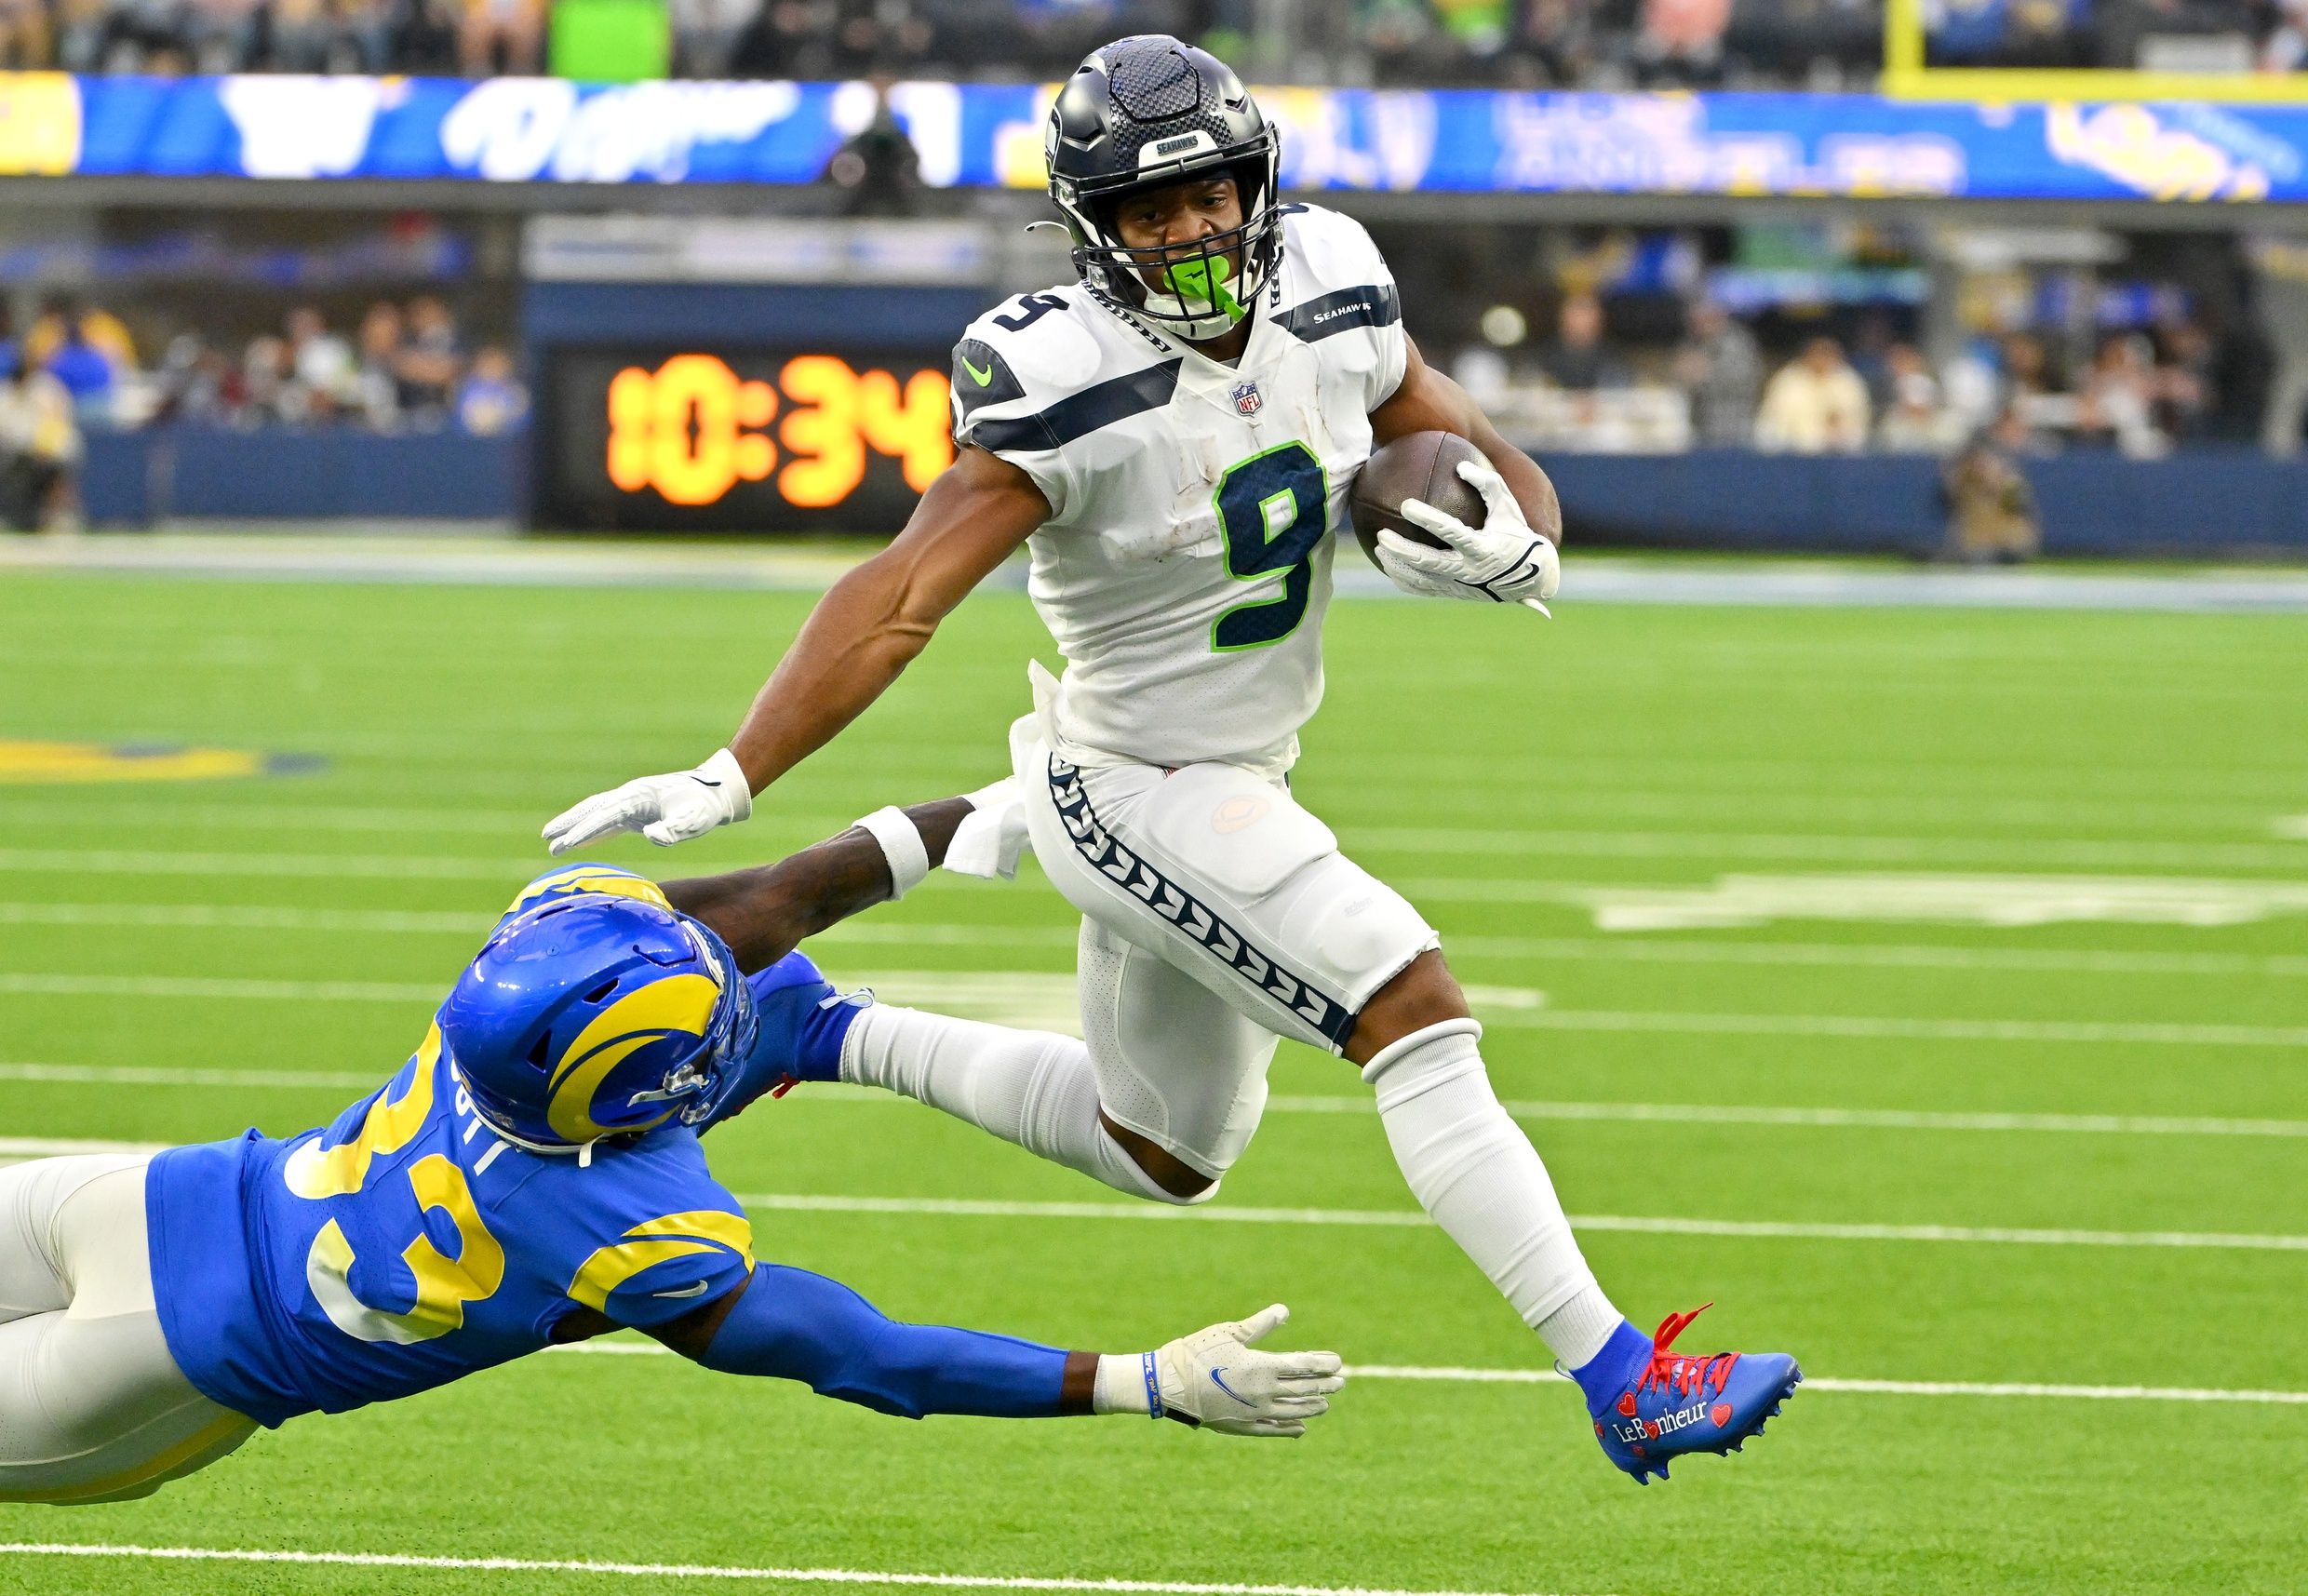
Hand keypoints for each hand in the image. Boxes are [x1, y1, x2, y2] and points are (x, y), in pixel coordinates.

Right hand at [542, 748, 752, 854]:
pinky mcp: (635, 810)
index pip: (606, 815)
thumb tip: (652, 835)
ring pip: (595, 812)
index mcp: (639, 797)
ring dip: (573, 824)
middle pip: (592, 809)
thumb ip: (674, 828)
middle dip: (569, 824)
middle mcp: (630, 796)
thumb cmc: (704, 807)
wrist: (715, 792)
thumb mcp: (694, 820)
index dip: (585, 830)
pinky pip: (606, 820)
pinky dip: (590, 829)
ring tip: (549, 838)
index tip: (566, 844)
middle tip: (546, 840)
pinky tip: (577, 840)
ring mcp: (631, 801)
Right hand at [1151, 1304, 1344, 1436]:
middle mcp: (1263, 1393)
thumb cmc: (1197, 1352)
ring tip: (1325, 1404)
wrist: (1167, 1384)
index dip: (1323, 1364)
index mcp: (1262, 1366)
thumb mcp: (1229, 1332)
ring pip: (1292, 1412)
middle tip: (1341, 1382)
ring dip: (1312, 1407)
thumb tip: (1284, 1311)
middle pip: (1303, 1390)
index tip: (1338, 1362)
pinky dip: (1289, 1429)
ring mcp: (1253, 1412)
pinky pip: (1272, 1429)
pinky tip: (1301, 1429)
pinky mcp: (1241, 1426)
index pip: (1304, 1366)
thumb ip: (1260, 1324)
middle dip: (1324, 1385)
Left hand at [1376, 458, 1559, 614]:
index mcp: (1482, 547)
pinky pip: (1422, 589)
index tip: (1406, 505)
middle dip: (1402, 550)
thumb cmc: (1516, 533)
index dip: (1427, 519)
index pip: (1450, 532)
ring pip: (1421, 579)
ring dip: (1397, 565)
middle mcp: (1469, 570)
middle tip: (1382, 534)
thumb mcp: (1508, 506)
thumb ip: (1487, 483)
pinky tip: (1389, 565)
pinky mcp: (1453, 593)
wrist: (1530, 578)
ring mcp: (1459, 585)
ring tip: (1379, 548)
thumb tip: (1460, 465)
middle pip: (1428, 562)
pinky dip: (1404, 579)